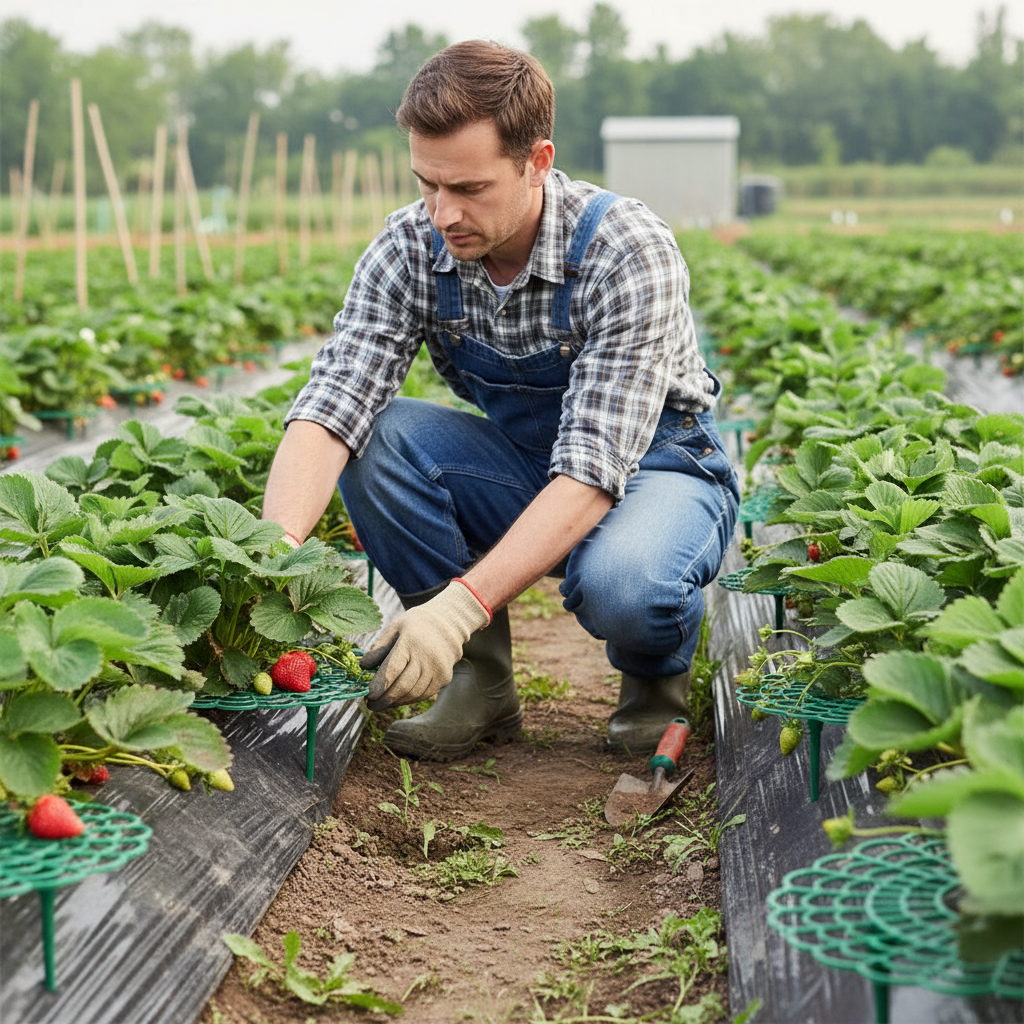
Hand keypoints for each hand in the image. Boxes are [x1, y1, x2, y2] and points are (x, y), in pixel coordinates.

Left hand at [360, 580, 490, 709]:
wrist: (448, 624)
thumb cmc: (416, 625)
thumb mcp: (394, 628)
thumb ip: (378, 648)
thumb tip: (363, 666)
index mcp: (410, 642)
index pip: (392, 669)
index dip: (379, 685)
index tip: (368, 695)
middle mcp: (426, 657)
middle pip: (403, 686)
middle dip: (384, 699)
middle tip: (371, 705)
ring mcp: (437, 669)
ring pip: (413, 694)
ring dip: (395, 702)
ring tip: (381, 705)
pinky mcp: (444, 678)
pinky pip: (424, 695)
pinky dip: (408, 700)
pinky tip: (397, 700)